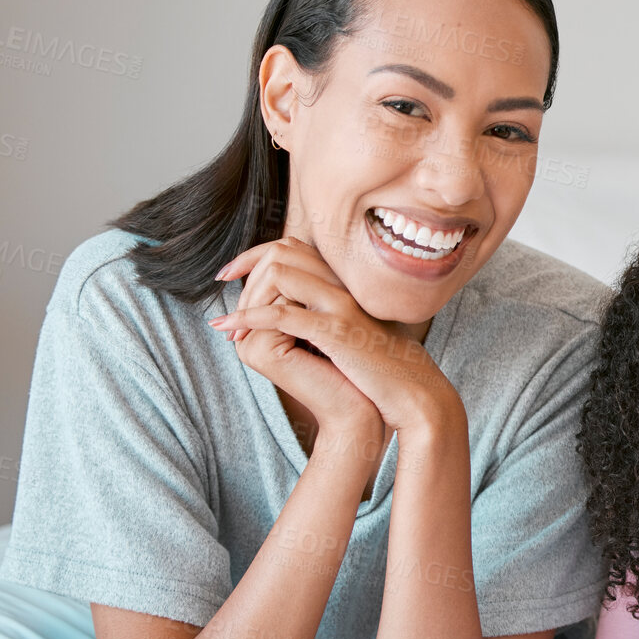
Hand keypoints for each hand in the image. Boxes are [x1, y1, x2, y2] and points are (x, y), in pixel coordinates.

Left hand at [208, 236, 458, 431]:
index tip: (233, 273)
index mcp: (347, 283)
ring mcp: (341, 305)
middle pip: (282, 251)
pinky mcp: (336, 331)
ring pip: (279, 274)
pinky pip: (282, 314)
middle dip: (246, 268)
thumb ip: (326, 313)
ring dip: (247, 297)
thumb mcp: (353, 332)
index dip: (257, 253)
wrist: (413, 392)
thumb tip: (289, 312)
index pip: (294, 246)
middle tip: (225, 291)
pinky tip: (232, 332)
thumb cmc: (382, 368)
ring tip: (229, 325)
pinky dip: (249, 319)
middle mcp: (344, 285)